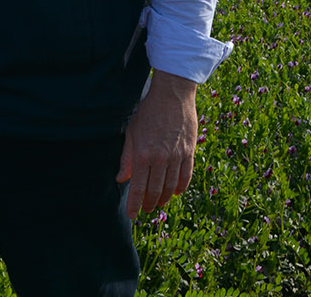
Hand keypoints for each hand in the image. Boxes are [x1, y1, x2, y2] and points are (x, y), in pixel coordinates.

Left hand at [116, 71, 197, 219]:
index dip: (134, 205)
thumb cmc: (148, 112)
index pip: (138, 188)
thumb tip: (120, 179)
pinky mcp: (189, 151)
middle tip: (145, 209)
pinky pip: (186, 176)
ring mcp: (176, 155)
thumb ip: (126, 158)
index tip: (132, 215)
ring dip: (164, 198)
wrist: (172, 94)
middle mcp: (160, 158)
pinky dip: (180, 187)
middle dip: (148, 204)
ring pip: (171, 187)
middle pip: (155, 191)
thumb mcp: (132, 133)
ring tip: (158, 203)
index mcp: (142, 155)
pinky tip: (175, 192)